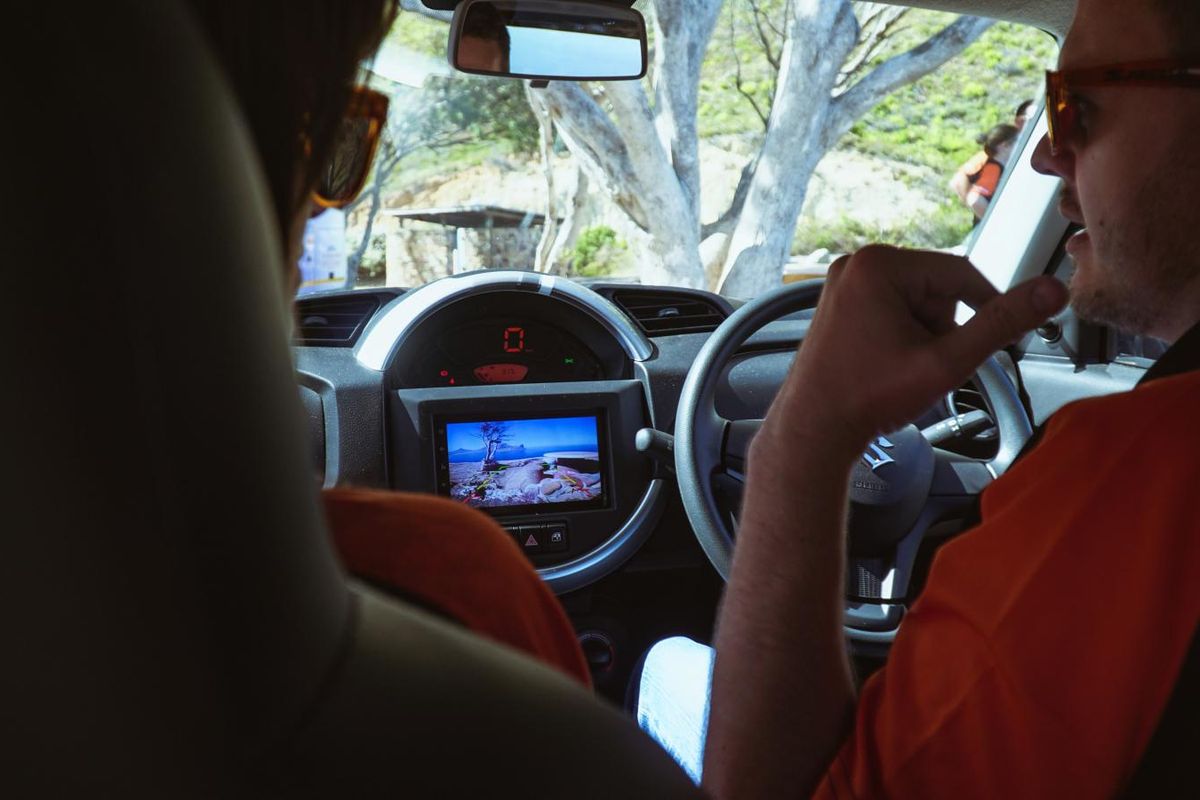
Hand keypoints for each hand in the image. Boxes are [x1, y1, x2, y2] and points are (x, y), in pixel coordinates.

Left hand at [764, 245, 1066, 453]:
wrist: (814, 430)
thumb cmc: (867, 397)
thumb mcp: (947, 361)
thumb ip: (1002, 324)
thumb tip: (1052, 291)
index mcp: (878, 264)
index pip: (962, 273)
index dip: (988, 308)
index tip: (1001, 339)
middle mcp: (856, 264)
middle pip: (937, 289)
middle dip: (942, 329)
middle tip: (919, 366)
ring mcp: (843, 284)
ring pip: (916, 303)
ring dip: (923, 336)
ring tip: (897, 370)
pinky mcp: (839, 304)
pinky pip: (892, 311)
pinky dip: (902, 337)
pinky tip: (884, 366)